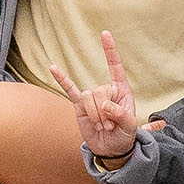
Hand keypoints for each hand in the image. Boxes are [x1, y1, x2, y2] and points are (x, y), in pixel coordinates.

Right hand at [49, 30, 140, 159]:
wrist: (110, 149)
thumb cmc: (124, 135)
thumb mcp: (130, 127)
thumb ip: (120, 114)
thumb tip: (105, 105)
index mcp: (121, 90)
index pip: (115, 66)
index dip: (110, 50)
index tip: (104, 33)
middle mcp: (106, 90)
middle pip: (99, 91)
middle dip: (104, 112)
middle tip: (109, 126)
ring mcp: (92, 97)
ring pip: (87, 98)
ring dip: (94, 116)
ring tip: (101, 127)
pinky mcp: (79, 105)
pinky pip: (70, 90)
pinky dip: (62, 79)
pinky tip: (52, 68)